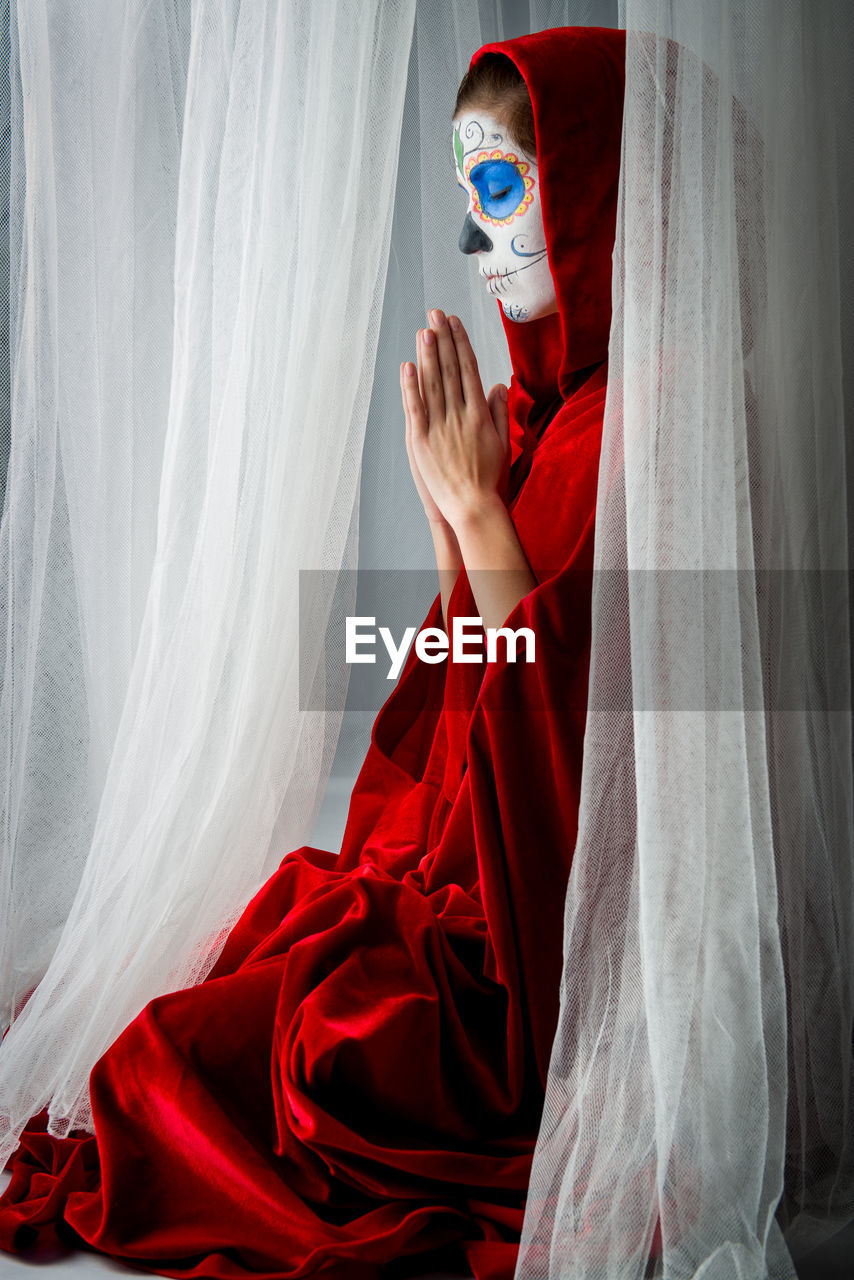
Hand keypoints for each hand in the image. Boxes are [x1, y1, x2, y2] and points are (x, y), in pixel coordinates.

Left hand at [401, 310, 510, 532]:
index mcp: (480, 414)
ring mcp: (440, 427)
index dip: (461, 344)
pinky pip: (415, 408)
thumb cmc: (491, 480)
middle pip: (450, 370)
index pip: (469, 370)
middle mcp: (460, 416)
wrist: (474, 508)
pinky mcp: (422, 442)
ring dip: (427, 355)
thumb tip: (500, 385)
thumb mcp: (503, 443)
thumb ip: (500, 412)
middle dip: (443, 340)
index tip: (455, 324)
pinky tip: (408, 365)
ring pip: (432, 384)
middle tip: (435, 314)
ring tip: (424, 330)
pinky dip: (410, 386)